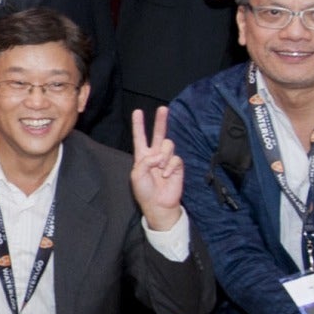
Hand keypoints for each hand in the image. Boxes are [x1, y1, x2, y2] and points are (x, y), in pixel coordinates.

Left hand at [129, 108, 185, 228]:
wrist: (158, 204)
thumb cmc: (144, 191)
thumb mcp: (137, 175)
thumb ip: (145, 161)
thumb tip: (159, 155)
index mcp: (142, 156)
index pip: (140, 137)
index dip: (138, 125)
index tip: (137, 111)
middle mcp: (155, 155)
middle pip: (159, 134)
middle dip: (161, 121)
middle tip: (163, 108)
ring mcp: (167, 160)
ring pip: (168, 145)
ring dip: (163, 156)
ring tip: (160, 169)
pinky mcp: (177, 166)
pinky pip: (175, 159)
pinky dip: (170, 166)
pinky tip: (166, 175)